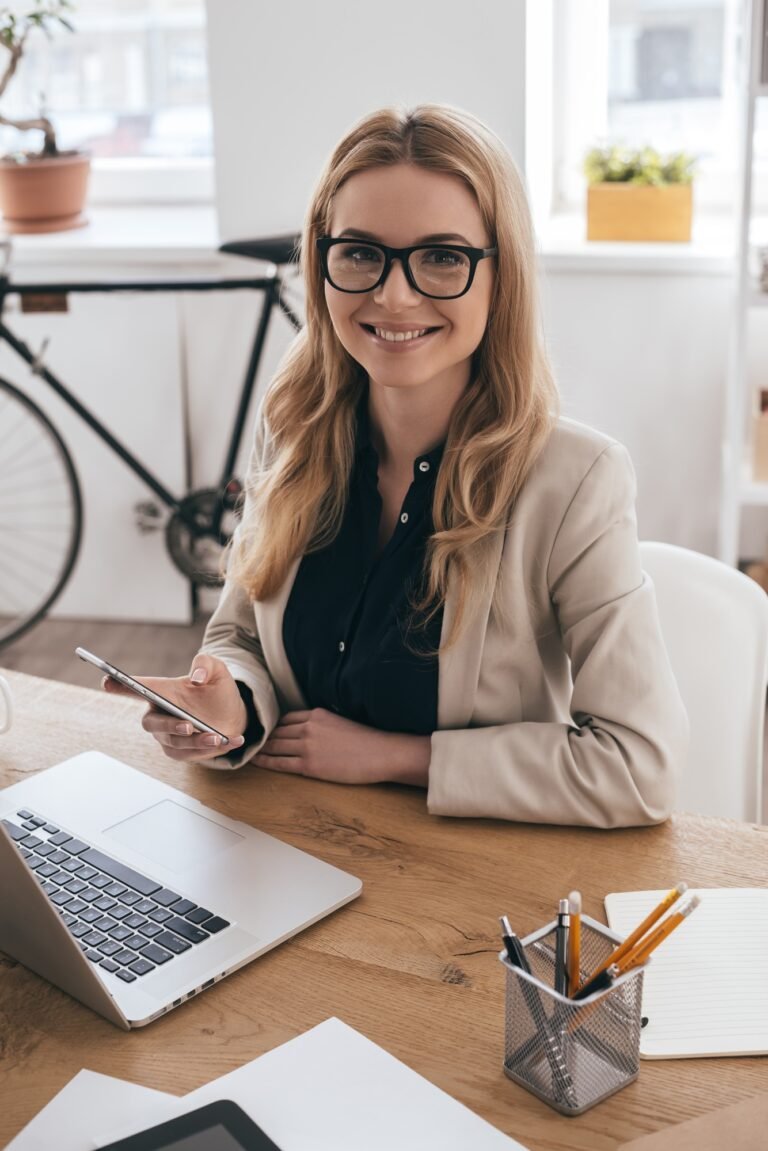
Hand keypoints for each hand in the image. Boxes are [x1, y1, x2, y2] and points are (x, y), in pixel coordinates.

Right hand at [102, 653, 246, 761]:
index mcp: (161, 691)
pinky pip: (190, 755)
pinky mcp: (180, 751)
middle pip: (151, 723)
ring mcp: (167, 735)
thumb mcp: (216, 669)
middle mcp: (159, 714)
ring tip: (217, 737)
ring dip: (195, 742)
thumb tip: (196, 677)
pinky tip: (231, 741)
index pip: (135, 688)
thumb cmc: (216, 689)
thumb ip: (205, 664)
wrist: (232, 713)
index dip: (119, 686)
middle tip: (188, 725)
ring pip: (174, 743)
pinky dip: (211, 750)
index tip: (106, 681)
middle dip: (169, 726)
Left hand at [254, 707, 430, 785]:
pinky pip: (280, 762)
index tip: (267, 732)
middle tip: (249, 741)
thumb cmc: (366, 741)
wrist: (381, 753)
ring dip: (261, 749)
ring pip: (275, 746)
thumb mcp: (340, 722)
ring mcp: (307, 746)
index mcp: (317, 714)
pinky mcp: (309, 765)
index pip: (286, 719)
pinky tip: (257, 761)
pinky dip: (266, 762)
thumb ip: (322, 724)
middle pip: (277, 732)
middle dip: (264, 737)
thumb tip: (309, 732)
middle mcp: (308, 727)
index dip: (275, 727)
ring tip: (248, 751)